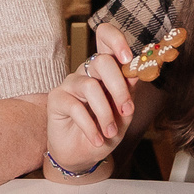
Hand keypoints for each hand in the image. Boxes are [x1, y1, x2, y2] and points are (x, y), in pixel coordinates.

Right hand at [46, 21, 136, 175]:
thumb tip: (137, 73)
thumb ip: (129, 93)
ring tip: (110, 132)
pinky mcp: (57, 98)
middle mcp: (87, 72)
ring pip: (91, 86)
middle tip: (127, 111)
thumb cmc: (105, 131)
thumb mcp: (124, 114)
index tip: (128, 58)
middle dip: (119, 88)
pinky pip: (76, 107)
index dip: (116, 40)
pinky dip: (90, 127)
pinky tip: (96, 139)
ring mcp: (71, 83)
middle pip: (102, 61)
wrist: (84, 156)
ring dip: (105, 114)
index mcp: (106, 70)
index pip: (105, 37)